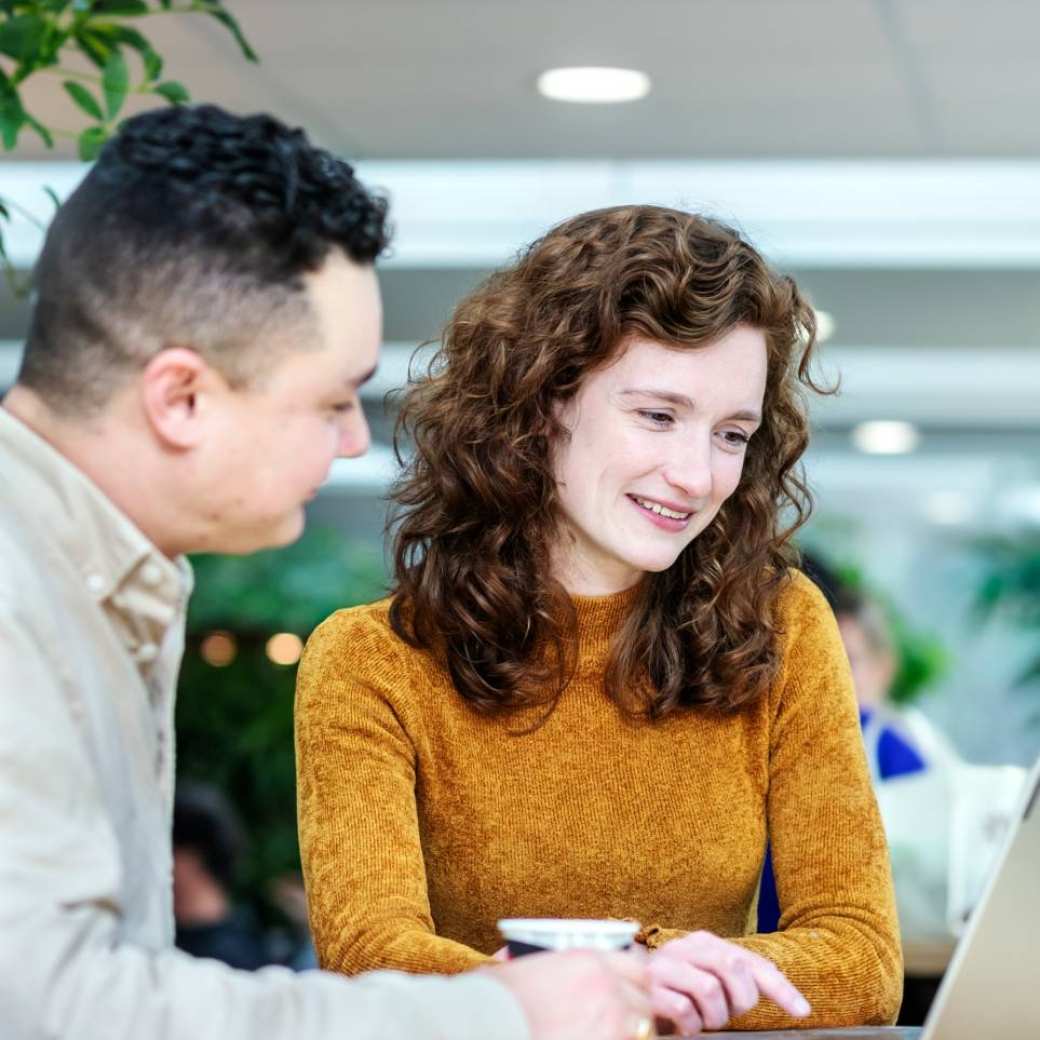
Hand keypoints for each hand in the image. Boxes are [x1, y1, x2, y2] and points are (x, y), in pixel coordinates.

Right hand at [489, 949, 652, 1039]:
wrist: (486, 1025)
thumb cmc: (496, 997)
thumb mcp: (516, 967)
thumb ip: (530, 958)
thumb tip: (513, 954)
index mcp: (589, 961)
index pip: (637, 967)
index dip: (634, 981)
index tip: (629, 990)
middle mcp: (607, 989)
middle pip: (643, 1000)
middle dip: (635, 1010)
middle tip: (621, 1020)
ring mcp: (611, 1024)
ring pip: (642, 1030)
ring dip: (629, 1032)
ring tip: (609, 1033)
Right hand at [647, 930, 809, 1034]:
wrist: (623, 990)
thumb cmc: (676, 990)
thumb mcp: (709, 980)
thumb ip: (736, 979)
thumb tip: (785, 995)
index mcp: (704, 943)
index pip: (751, 962)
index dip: (780, 987)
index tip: (803, 1010)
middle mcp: (685, 948)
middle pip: (733, 967)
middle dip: (740, 1000)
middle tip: (728, 1013)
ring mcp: (665, 966)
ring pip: (710, 990)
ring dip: (713, 1016)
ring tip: (703, 1021)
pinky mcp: (648, 989)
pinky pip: (684, 1009)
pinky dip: (691, 1026)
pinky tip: (685, 1026)